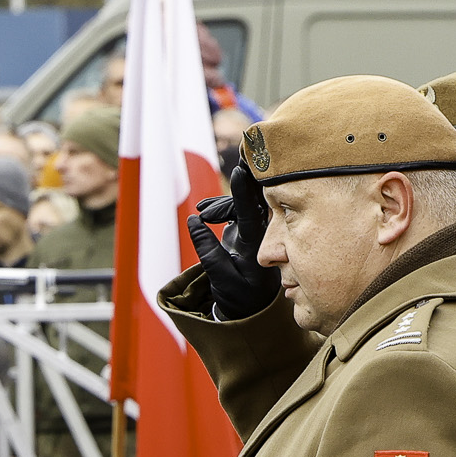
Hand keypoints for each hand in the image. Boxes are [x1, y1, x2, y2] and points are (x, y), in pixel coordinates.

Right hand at [187, 164, 277, 320]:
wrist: (250, 306)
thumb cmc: (237, 296)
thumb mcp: (219, 278)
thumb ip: (206, 249)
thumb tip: (193, 221)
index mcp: (257, 247)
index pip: (252, 215)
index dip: (245, 193)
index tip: (240, 171)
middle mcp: (262, 234)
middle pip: (256, 199)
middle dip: (248, 176)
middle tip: (242, 150)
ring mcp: (258, 229)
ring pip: (244, 202)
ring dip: (223, 201)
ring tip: (202, 211)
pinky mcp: (250, 227)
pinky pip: (239, 207)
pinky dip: (222, 206)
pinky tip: (204, 212)